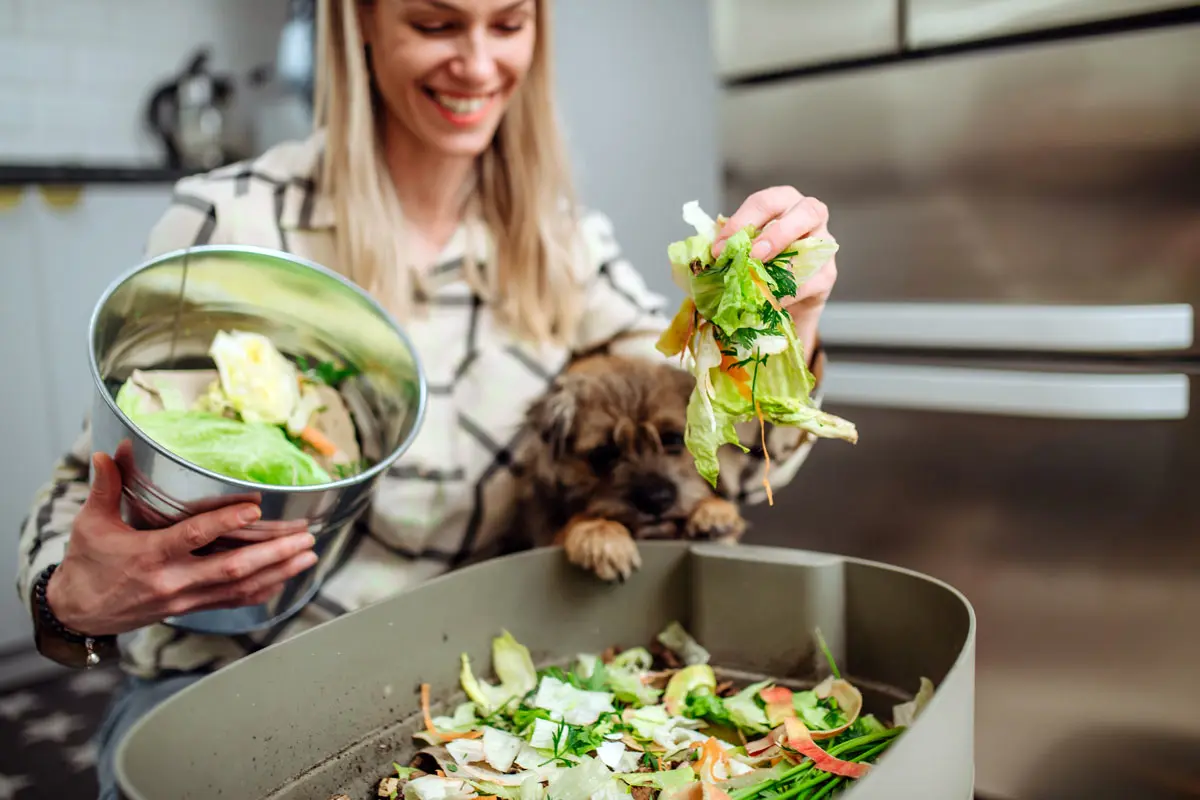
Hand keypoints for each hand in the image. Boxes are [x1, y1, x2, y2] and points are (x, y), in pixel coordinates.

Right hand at [46, 452, 317, 635]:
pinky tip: (287, 578)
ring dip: (278, 571)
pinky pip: (233, 602)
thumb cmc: (87, 565)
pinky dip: (263, 591)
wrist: (78, 613)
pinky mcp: (191, 609)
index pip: (194, 537)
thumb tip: (114, 450)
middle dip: (273, 553)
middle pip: (231, 568)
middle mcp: (172, 580)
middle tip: (305, 536)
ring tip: (309, 554)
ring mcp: (185, 598)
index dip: (226, 523)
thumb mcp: (91, 524)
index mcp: (149, 555)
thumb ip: (106, 487)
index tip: (256, 509)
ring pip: (240, 588)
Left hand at [713, 186, 837, 357]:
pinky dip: (789, 292)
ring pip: (816, 244)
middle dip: (777, 232)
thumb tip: (707, 255)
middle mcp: (810, 217)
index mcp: (784, 202)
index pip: (765, 202)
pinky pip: (812, 281)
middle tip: (752, 254)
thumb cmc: (763, 261)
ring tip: (759, 277)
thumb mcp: (744, 248)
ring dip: (785, 263)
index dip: (741, 222)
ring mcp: (823, 245)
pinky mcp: (827, 275)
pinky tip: (769, 299)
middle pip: (806, 211)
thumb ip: (730, 245)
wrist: (785, 296)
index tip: (719, 248)